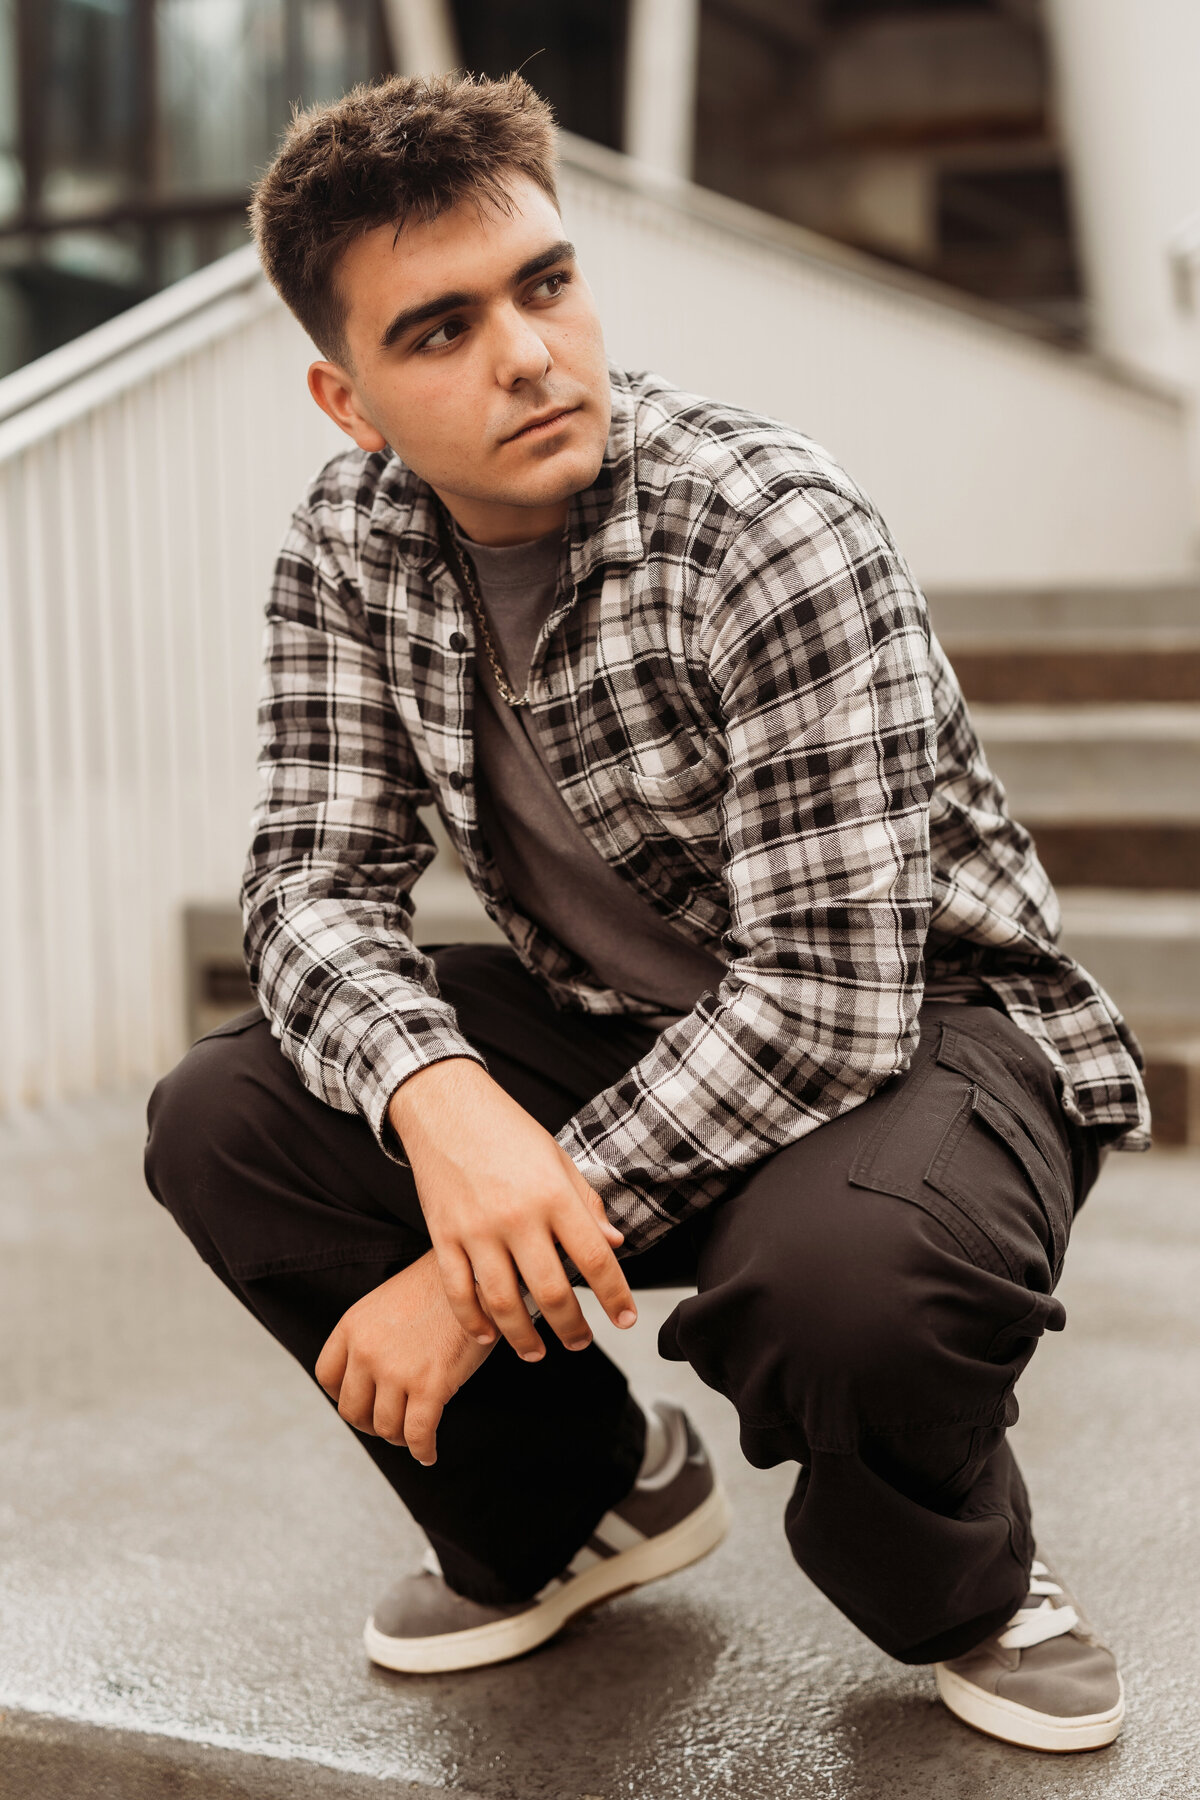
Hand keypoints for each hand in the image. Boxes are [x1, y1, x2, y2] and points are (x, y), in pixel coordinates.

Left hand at [314, 1248, 493, 1465]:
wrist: (477, 1277)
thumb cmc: (438, 1290)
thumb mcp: (386, 1303)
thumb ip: (369, 1337)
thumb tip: (369, 1379)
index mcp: (352, 1326)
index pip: (327, 1378)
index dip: (343, 1396)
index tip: (362, 1401)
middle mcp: (367, 1351)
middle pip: (352, 1410)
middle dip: (370, 1423)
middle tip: (389, 1423)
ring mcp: (396, 1370)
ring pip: (385, 1427)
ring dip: (398, 1437)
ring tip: (412, 1435)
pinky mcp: (429, 1386)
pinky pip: (416, 1434)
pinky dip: (421, 1450)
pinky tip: (428, 1453)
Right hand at [388, 1059, 636, 1361]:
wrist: (446, 1106)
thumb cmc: (508, 1130)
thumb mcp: (558, 1159)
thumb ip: (586, 1204)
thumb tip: (614, 1244)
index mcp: (554, 1194)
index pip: (595, 1259)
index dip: (615, 1296)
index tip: (625, 1318)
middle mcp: (517, 1216)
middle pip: (551, 1291)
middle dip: (572, 1328)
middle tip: (582, 1343)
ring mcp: (476, 1229)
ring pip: (504, 1303)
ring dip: (524, 1338)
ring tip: (538, 1352)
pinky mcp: (443, 1236)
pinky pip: (458, 1293)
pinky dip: (474, 1322)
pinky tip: (488, 1336)